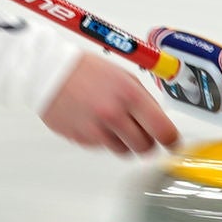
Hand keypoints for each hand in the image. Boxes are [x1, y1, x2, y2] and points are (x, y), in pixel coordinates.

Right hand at [41, 52, 180, 156]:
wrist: (48, 73)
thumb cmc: (84, 70)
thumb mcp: (124, 77)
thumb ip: (143, 100)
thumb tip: (158, 121)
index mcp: (129, 96)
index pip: (163, 131)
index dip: (171, 140)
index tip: (172, 142)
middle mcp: (114, 115)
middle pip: (145, 148)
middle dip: (147, 142)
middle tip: (143, 133)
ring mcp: (96, 130)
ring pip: (124, 152)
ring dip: (125, 142)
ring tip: (114, 124)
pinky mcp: (82, 139)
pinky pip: (102, 147)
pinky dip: (103, 139)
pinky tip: (95, 121)